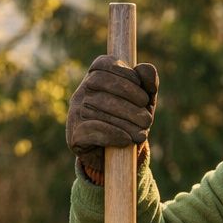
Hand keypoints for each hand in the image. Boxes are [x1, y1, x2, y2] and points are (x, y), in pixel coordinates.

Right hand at [66, 54, 158, 176]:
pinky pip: (91, 128)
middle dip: (131, 99)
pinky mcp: (74, 134)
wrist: (116, 158)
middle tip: (147, 119)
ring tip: (142, 133)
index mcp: (95, 78)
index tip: (144, 95)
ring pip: (99, 106)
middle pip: (101, 83)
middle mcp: (81, 92)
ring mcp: (75, 112)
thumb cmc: (130, 122)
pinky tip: (127, 139)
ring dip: (127, 121)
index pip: (105, 64)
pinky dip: (113, 134)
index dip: (126, 75)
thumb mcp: (143, 103)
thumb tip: (146, 68)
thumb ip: (148, 84)